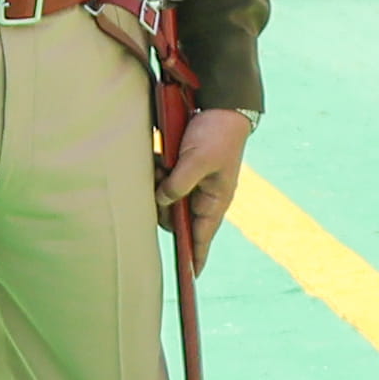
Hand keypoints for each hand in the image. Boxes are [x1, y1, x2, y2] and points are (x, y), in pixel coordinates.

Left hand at [158, 103, 254, 275]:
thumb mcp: (198, 160)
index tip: (190, 276)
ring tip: (160, 163)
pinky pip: (163, 179)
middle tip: (160, 182)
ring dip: (159, 185)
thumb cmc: (217, 133)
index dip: (196, 256)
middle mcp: (203, 195)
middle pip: (176, 217)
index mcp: (215, 199)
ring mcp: (191, 181)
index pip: (203, 236)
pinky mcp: (181, 167)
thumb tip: (161, 201)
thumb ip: (179, 183)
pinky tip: (157, 158)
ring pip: (167, 197)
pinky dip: (157, 172)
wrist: (221, 103)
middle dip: (163, 205)